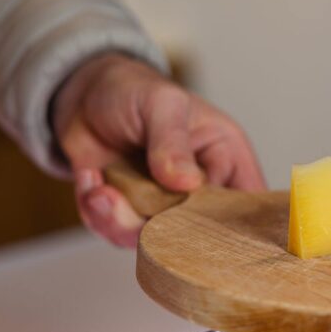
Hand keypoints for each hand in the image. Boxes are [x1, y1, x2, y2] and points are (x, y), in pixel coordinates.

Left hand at [52, 53, 265, 246]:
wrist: (84, 95)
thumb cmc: (135, 90)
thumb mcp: (161, 103)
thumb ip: (173, 141)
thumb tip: (186, 181)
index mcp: (225, 158)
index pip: (247, 204)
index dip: (235, 224)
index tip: (202, 221)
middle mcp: (199, 189)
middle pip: (198, 234)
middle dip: (161, 226)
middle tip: (131, 198)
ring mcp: (163, 206)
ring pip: (153, 241)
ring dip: (119, 220)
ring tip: (102, 190)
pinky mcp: (128, 214)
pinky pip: (116, 233)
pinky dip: (97, 213)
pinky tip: (91, 180)